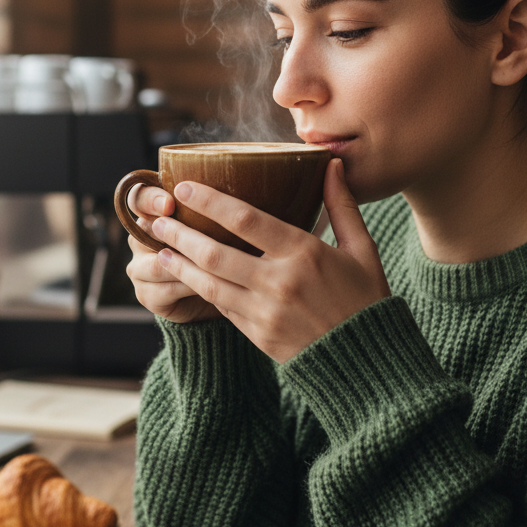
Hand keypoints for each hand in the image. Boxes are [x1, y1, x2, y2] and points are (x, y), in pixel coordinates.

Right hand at [124, 184, 221, 323]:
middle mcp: (139, 240)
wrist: (216, 294)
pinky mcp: (145, 295)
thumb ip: (212, 212)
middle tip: (196, 236)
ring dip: (187, 265)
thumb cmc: (218, 252)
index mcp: (151, 216)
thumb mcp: (216, 228)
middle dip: (171, 233)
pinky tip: (211, 284)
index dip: (151, 199)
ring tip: (215, 265)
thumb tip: (233, 192)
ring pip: (157, 265)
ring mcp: (139, 269)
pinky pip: (165, 289)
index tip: (170, 204)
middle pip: (144, 231)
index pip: (138, 198)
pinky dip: (190, 286)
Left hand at [149, 159, 390, 361]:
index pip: (245, 219)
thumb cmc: (366, 300)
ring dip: (181, 264)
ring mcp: (265, 312)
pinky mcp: (258, 335)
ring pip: (209, 284)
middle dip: (182, 234)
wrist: (367, 363)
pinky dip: (201, 290)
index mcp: (304, 254)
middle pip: (216, 252)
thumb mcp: (362, 250)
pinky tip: (186, 277)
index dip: (210, 201)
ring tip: (160, 249)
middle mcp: (279, 282)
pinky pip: (221, 308)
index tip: (185, 187)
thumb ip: (342, 205)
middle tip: (159, 220)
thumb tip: (331, 163)